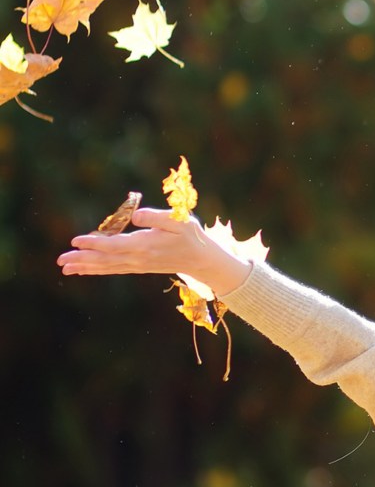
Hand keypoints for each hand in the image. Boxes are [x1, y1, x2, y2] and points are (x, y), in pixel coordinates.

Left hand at [58, 208, 251, 296]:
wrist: (202, 260)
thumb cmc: (191, 236)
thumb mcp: (179, 220)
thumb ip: (156, 217)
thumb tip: (136, 216)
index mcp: (145, 245)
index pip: (114, 245)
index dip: (94, 244)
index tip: (75, 241)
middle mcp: (138, 258)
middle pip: (105, 259)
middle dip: (82, 259)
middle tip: (60, 260)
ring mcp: (138, 264)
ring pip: (107, 267)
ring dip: (85, 267)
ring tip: (65, 268)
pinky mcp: (138, 267)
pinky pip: (113, 269)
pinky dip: (97, 270)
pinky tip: (84, 270)